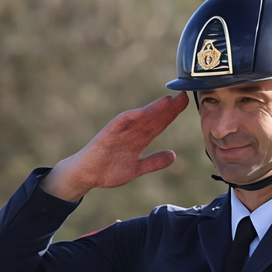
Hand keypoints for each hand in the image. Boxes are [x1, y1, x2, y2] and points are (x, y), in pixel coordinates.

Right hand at [40, 93, 189, 200]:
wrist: (85, 175)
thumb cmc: (108, 169)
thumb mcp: (136, 169)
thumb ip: (153, 162)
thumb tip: (173, 156)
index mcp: (138, 139)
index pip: (158, 123)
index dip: (171, 114)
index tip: (186, 103)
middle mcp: (131, 132)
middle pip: (152, 118)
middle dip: (168, 108)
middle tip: (184, 96)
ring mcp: (119, 132)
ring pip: (139, 119)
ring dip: (153, 110)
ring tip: (168, 101)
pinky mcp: (107, 135)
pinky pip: (120, 124)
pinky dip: (132, 117)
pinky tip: (143, 112)